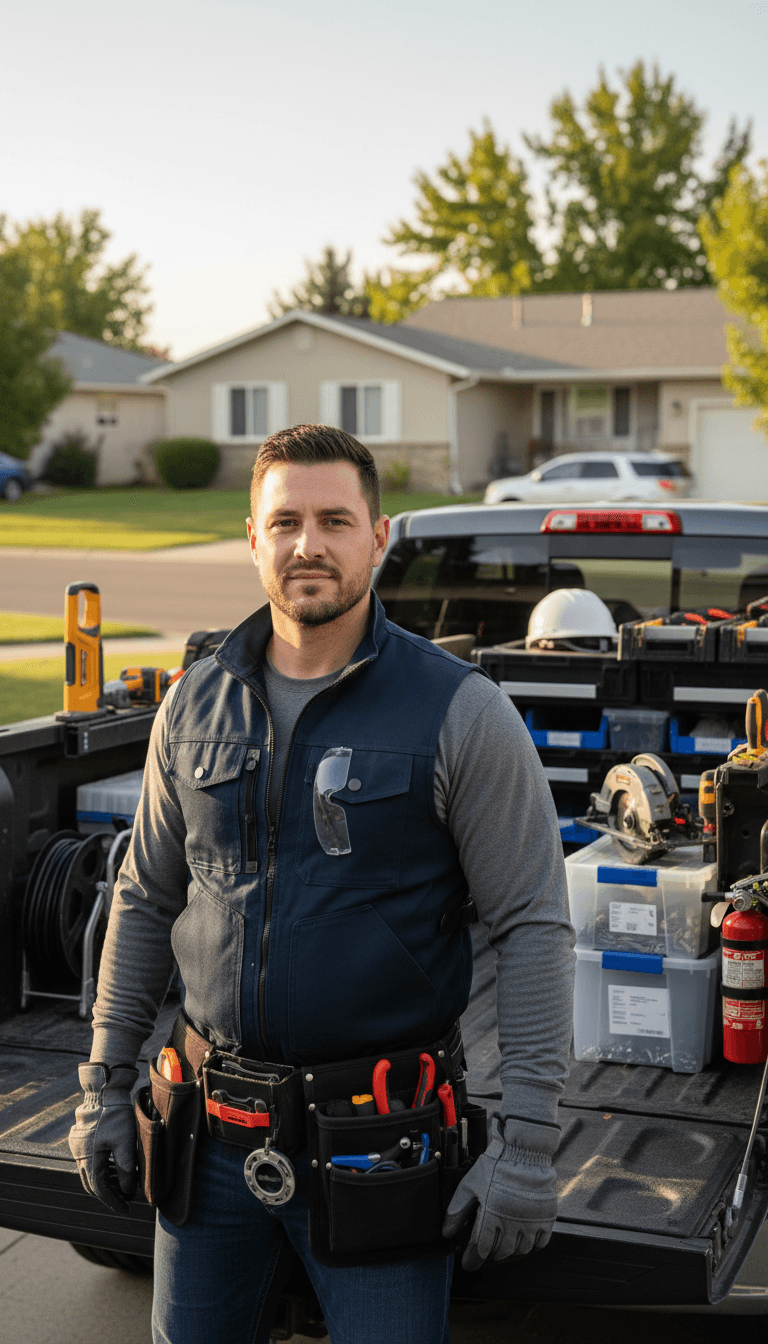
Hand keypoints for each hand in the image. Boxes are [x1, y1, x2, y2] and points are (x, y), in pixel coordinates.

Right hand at [68, 1063, 138, 1213]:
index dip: (113, 1201)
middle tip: (125, 1201)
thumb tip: (128, 1191)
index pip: (99, 1189)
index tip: (126, 1209)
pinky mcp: (81, 1138)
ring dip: (105, 1181)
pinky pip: (89, 1160)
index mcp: (88, 1159)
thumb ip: (125, 1170)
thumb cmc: (115, 1116)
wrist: (104, 1091)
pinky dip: (102, 1168)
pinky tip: (115, 1169)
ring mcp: (78, 1146)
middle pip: (92, 1183)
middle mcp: (79, 1155)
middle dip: (109, 1194)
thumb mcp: (125, 1144)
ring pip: (90, 1172)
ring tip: (122, 1187)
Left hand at [442, 1113, 558, 1270]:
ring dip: (508, 1254)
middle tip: (483, 1254)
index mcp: (491, 1214)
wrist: (524, 1151)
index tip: (468, 1263)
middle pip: (499, 1253)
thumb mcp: (470, 1184)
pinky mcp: (546, 1218)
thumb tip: (447, 1232)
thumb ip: (458, 1210)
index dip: (472, 1260)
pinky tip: (521, 1243)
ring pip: (519, 1251)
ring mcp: (531, 1222)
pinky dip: (529, 1248)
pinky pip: (539, 1244)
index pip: (480, 1249)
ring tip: (501, 1249)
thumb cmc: (496, 1165)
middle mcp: (512, 1222)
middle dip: (488, 1257)